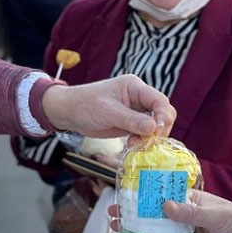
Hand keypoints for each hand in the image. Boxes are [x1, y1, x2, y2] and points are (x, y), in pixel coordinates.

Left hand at [42, 75, 174, 137]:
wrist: (68, 112)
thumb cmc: (85, 105)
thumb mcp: (108, 112)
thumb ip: (131, 120)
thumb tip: (153, 128)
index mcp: (134, 87)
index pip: (159, 100)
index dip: (163, 116)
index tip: (156, 132)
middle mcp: (139, 97)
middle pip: (162, 113)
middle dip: (159, 128)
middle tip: (148, 142)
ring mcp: (136, 111)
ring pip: (155, 124)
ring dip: (151, 137)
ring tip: (136, 144)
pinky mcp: (131, 123)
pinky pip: (145, 133)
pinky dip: (143, 140)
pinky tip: (133, 146)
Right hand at [108, 190, 231, 232]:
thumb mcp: (216, 214)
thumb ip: (190, 212)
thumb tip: (165, 207)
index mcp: (189, 199)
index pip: (161, 193)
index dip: (141, 192)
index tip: (123, 192)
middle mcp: (183, 215)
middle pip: (152, 212)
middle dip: (132, 212)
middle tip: (113, 213)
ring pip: (155, 231)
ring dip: (137, 230)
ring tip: (117, 228)